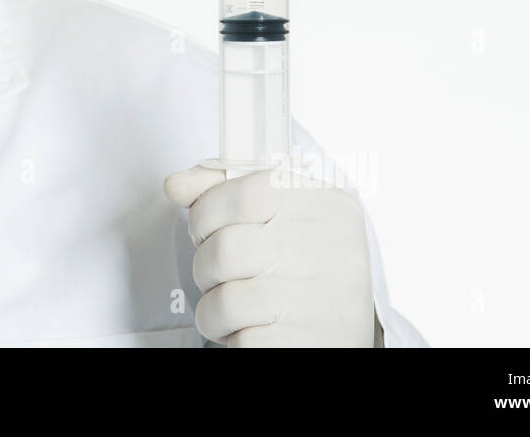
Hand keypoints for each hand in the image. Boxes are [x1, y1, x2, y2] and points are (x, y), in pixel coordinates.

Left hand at [163, 163, 375, 346]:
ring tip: (231, 307)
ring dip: (213, 309)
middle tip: (218, 274)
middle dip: (205, 267)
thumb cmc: (311, 263)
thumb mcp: (285, 213)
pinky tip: (251, 330)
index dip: (205, 213)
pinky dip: (233, 339)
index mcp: (326, 204)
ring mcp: (323, 300)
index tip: (206, 228)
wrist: (353, 325)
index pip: (240, 194)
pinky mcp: (309, 344)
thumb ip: (226, 191)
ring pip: (225, 300)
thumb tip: (176, 185)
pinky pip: (242, 341)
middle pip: (224, 249)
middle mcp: (333, 249)